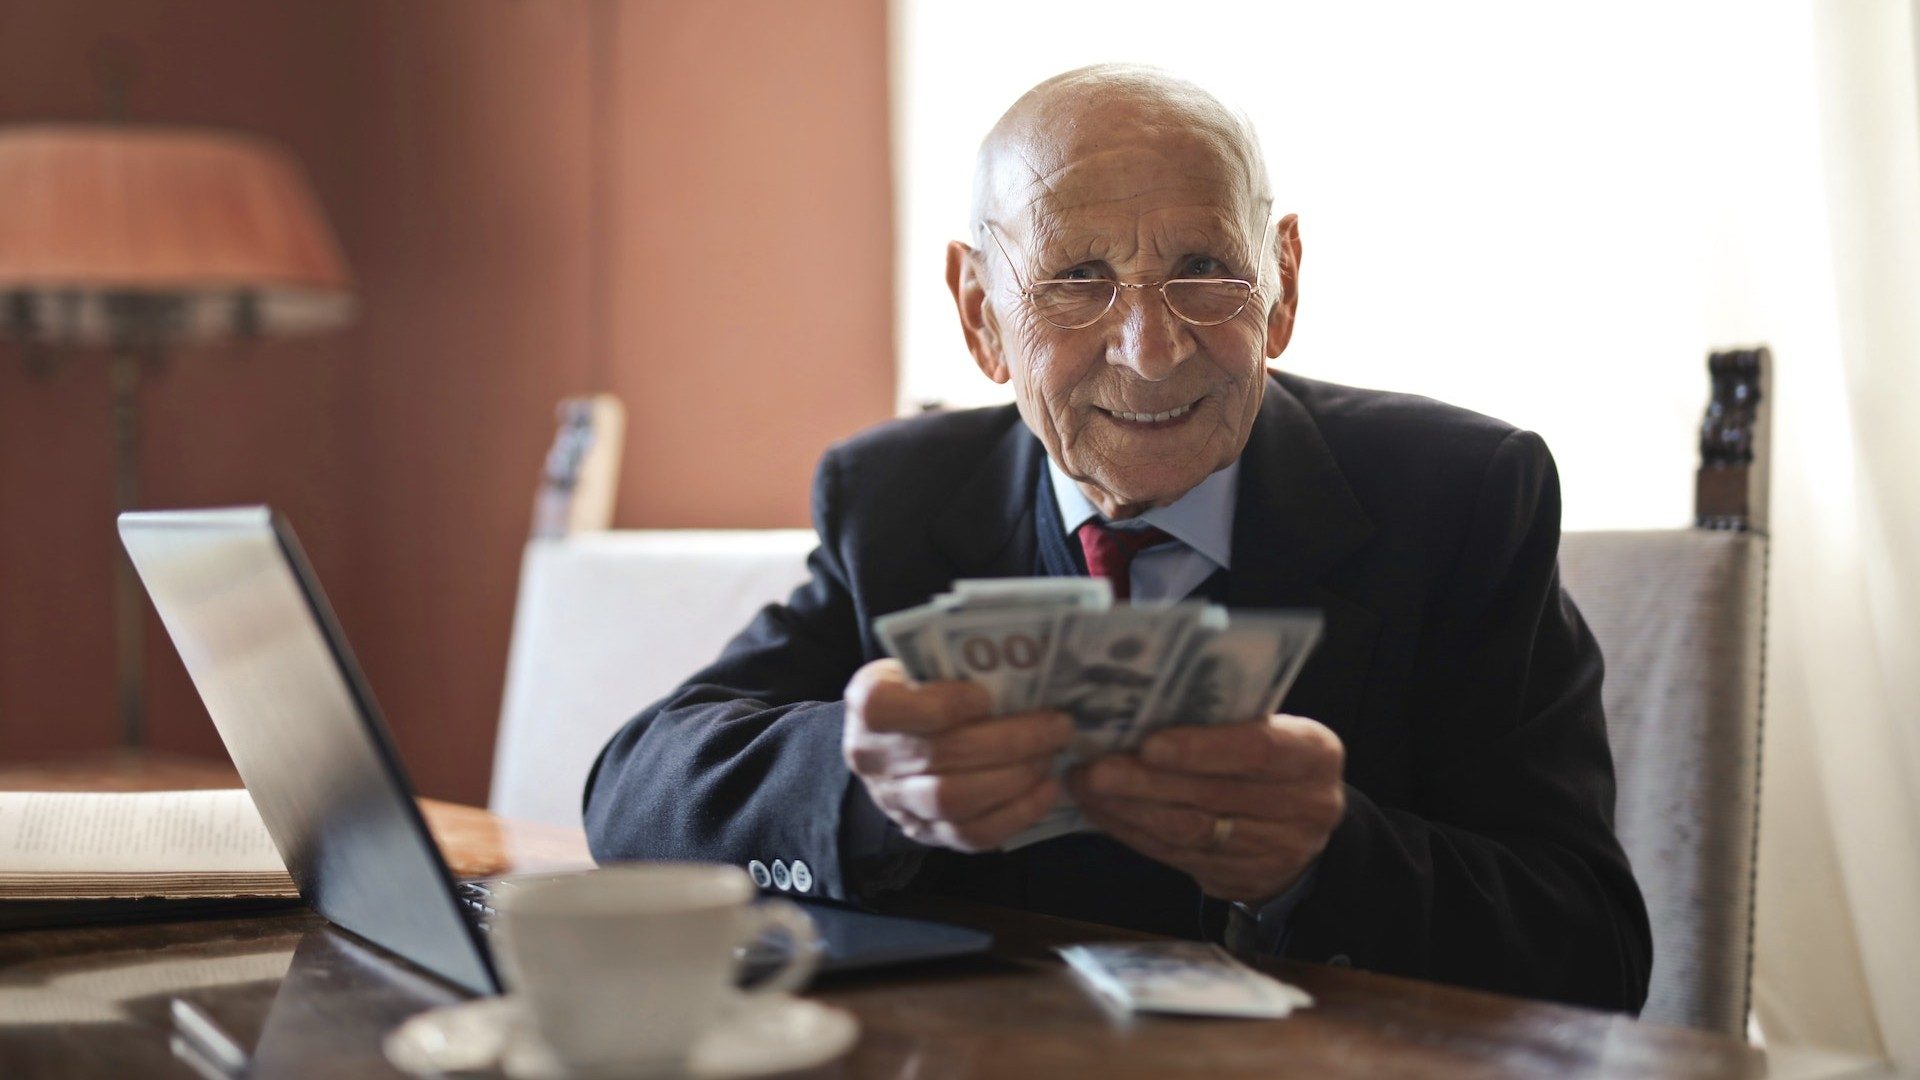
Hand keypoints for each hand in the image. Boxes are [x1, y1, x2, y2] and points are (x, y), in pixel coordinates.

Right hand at [843, 659, 1072, 852]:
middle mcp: (873, 757)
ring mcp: (897, 802)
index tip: (988, 696)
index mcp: (869, 704)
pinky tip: (1047, 789)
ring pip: (956, 800)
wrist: (891, 742)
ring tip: (1051, 755)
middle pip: (940, 755)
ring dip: (1015, 778)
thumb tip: (1020, 662)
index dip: (943, 704)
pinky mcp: (925, 833)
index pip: (889, 708)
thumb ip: (954, 664)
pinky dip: (1017, 814)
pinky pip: (972, 835)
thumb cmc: (919, 690)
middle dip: (1009, 741)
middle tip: (1056, 726)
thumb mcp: (920, 664)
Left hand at [1067, 714, 1344, 904]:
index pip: (1258, 748)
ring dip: (1128, 809)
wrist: (1301, 828)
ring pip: (1189, 832)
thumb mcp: (1270, 729)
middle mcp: (1304, 807)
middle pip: (1214, 796)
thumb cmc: (1270, 758)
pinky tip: (1100, 811)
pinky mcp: (1239, 880)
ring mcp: (1274, 852)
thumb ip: (1225, 719)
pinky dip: (1132, 831)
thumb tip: (1140, 703)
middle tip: (1094, 767)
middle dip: (1145, 782)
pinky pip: (1175, 856)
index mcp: (1314, 754)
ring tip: (1085, 786)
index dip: (1201, 748)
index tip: (1149, 744)